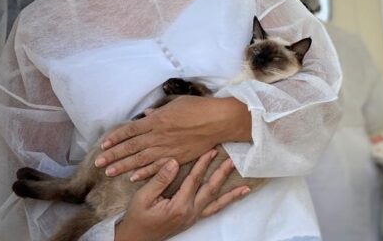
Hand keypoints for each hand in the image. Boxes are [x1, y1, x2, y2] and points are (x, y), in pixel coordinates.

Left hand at [95, 96, 250, 179]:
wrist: (219, 120)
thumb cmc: (199, 107)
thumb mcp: (176, 104)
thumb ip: (159, 112)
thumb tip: (145, 116)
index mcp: (156, 121)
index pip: (130, 131)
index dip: (116, 138)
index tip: (103, 145)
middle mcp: (158, 136)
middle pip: (131, 147)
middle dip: (113, 155)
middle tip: (99, 163)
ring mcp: (168, 148)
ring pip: (141, 160)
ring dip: (124, 166)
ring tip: (110, 172)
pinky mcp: (178, 157)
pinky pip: (158, 167)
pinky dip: (145, 172)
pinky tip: (133, 177)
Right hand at [115, 149, 250, 240]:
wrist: (136, 238)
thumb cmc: (137, 217)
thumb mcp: (143, 197)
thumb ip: (160, 180)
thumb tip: (174, 162)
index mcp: (179, 206)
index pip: (194, 180)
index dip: (203, 164)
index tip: (211, 150)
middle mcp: (190, 212)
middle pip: (210, 189)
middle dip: (221, 173)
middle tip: (231, 159)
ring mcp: (193, 217)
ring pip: (216, 202)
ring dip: (231, 192)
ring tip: (245, 184)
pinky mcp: (193, 218)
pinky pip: (214, 209)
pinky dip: (227, 202)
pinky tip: (239, 195)